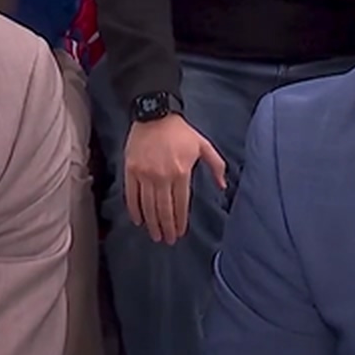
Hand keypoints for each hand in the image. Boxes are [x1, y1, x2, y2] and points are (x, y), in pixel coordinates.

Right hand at [123, 113, 225, 244]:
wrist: (155, 114)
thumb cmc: (180, 131)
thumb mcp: (203, 145)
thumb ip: (216, 166)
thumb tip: (223, 186)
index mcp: (181, 172)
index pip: (180, 203)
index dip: (180, 221)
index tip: (180, 233)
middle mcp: (162, 176)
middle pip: (163, 209)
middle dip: (166, 227)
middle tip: (167, 240)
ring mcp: (144, 174)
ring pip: (148, 205)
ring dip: (152, 223)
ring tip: (155, 235)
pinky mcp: (130, 170)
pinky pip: (131, 195)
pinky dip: (134, 209)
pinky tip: (138, 220)